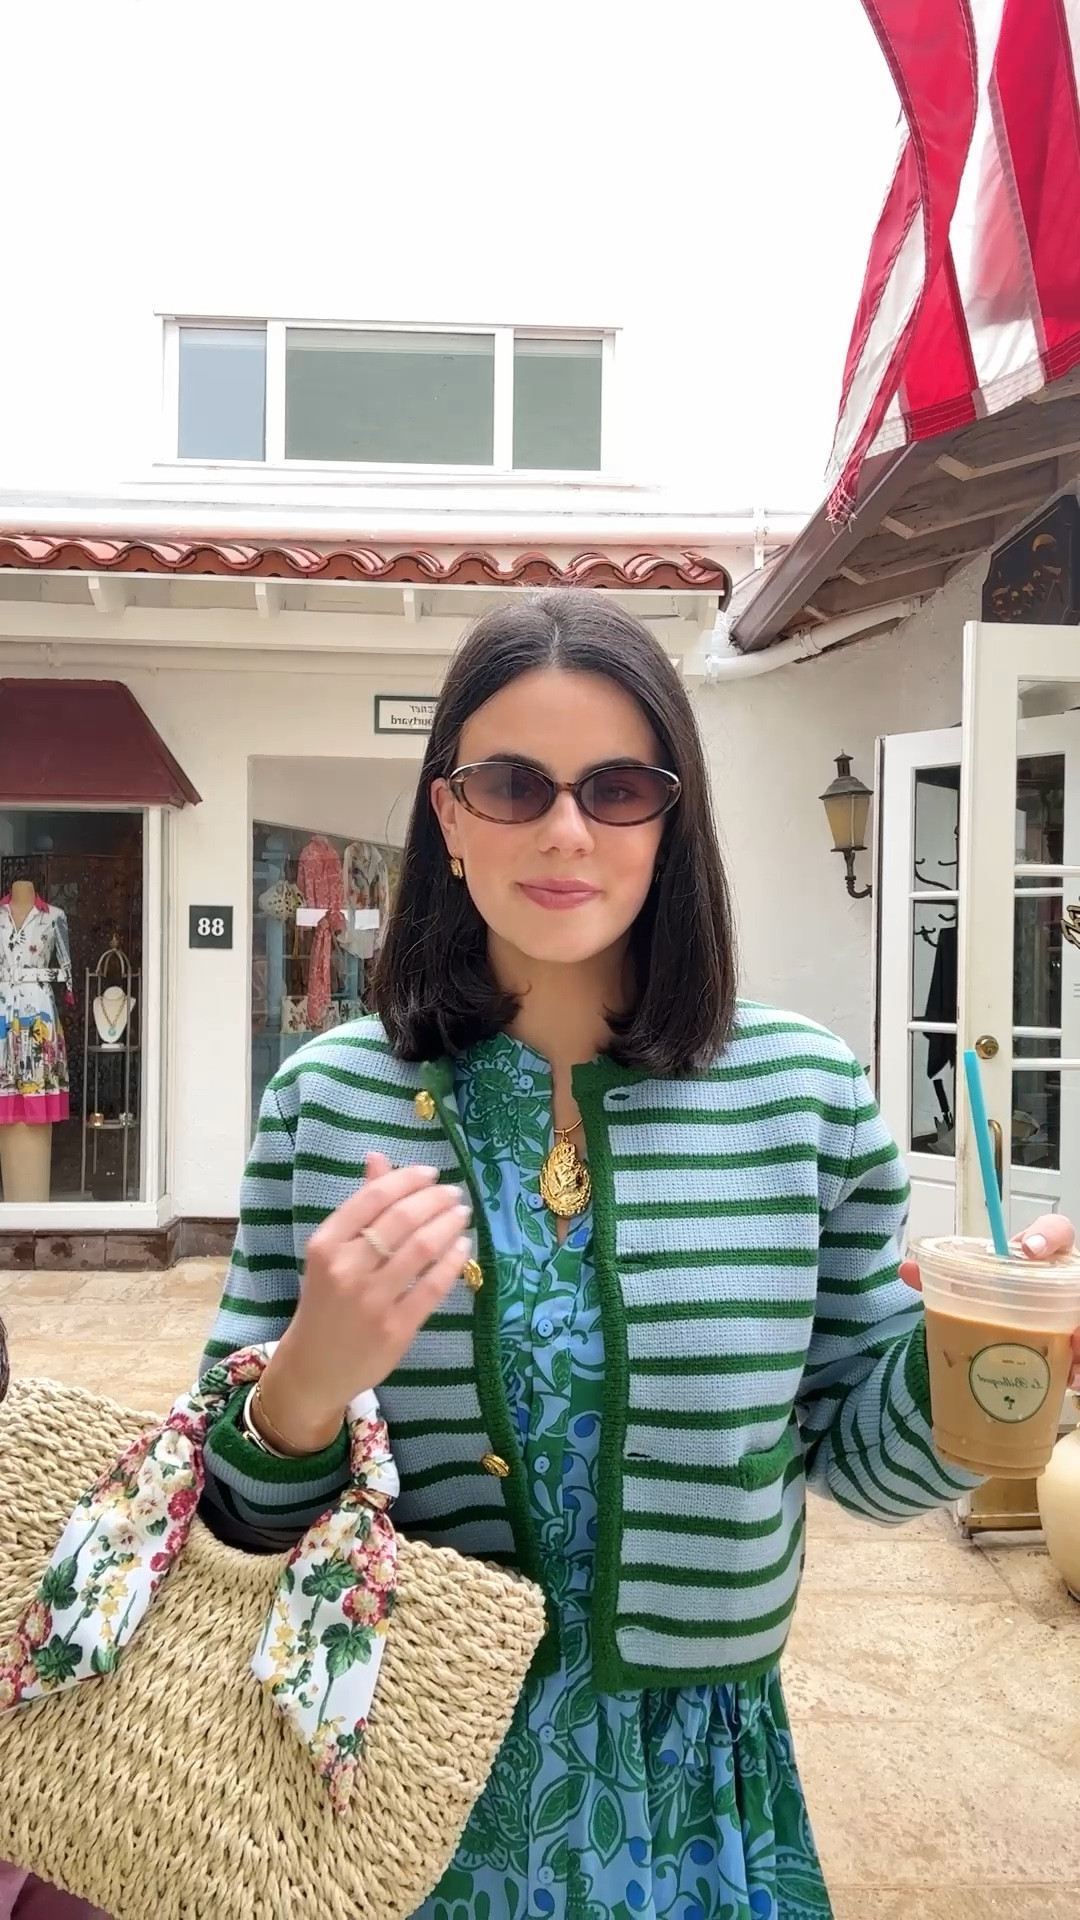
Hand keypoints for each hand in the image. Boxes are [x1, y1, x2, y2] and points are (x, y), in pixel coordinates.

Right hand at [257, 1152, 470, 1449]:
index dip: (408, 1180)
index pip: (373, 1198)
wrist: (314, 1366)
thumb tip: (378, 1157)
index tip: (431, 1174)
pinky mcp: (396, 1329)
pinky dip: (453, 1262)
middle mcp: (346, 1269)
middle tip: (454, 1193)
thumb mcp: (332, 1252)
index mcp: (326, 1245)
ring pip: (421, 1249)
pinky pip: (433, 1287)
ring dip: (449, 1225)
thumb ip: (359, 1207)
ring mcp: (372, 1301)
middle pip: (402, 1220)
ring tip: (461, 1215)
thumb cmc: (326, 1301)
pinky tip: (463, 1248)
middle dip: (435, 1200)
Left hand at [900, 1213, 1079, 1389]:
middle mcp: (1064, 1278)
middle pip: (1078, 1281)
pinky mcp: (1074, 1339)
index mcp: (1042, 1255)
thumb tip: (906, 1270)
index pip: (1057, 1232)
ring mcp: (1073, 1308)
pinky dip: (1079, 1365)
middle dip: (1076, 1300)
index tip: (1028, 1249)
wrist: (1003, 1322)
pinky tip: (1070, 1378)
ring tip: (1072, 1360)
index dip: (1048, 1235)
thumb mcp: (973, 1285)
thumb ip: (942, 1277)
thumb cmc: (995, 1294)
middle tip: (1062, 1321)